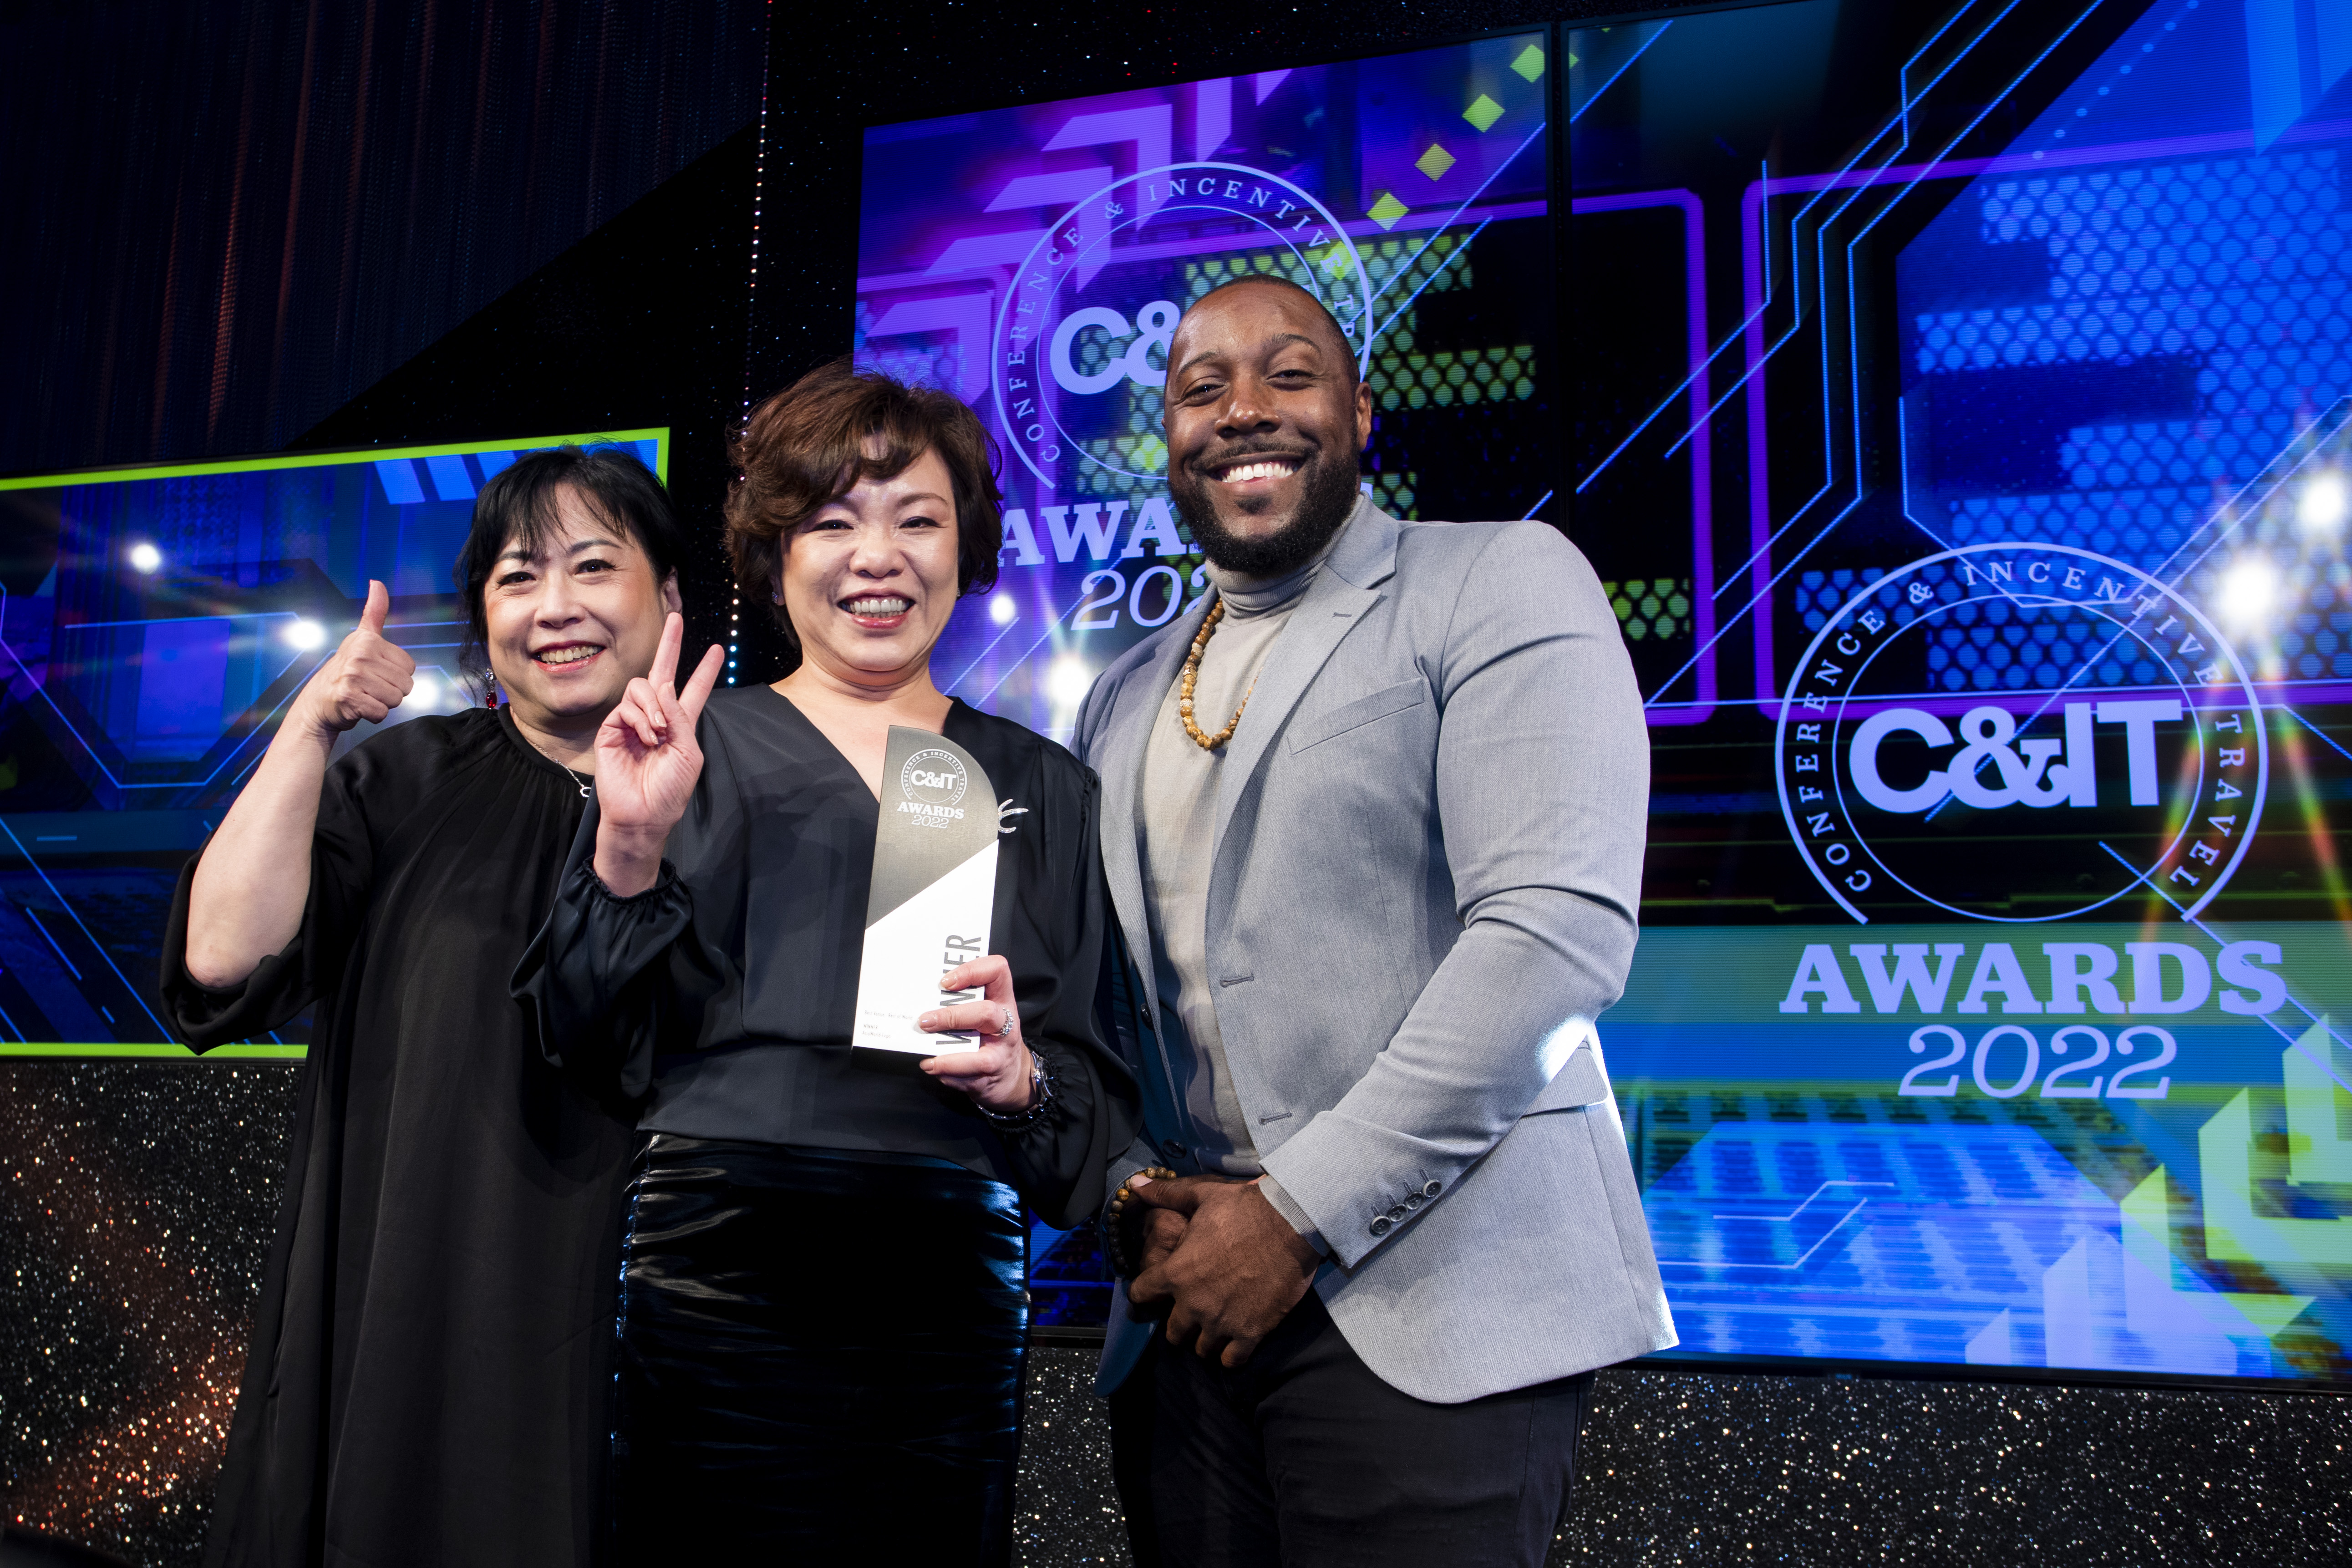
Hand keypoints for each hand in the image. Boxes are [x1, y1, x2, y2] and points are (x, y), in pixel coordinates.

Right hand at [295, 580, 412, 735]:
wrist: (318, 702)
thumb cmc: (345, 671)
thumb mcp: (361, 638)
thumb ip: (374, 612)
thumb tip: (377, 583)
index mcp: (368, 640)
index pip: (410, 667)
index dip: (396, 674)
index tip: (375, 672)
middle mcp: (360, 655)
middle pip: (406, 685)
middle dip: (391, 690)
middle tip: (369, 687)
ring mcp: (353, 676)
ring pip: (396, 699)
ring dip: (382, 703)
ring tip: (364, 695)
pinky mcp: (349, 698)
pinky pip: (381, 712)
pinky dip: (373, 715)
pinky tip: (358, 706)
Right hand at [592, 614, 723, 893]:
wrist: (643, 814)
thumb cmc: (670, 790)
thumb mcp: (688, 752)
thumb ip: (680, 717)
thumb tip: (664, 686)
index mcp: (680, 724)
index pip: (693, 690)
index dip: (704, 670)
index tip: (717, 650)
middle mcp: (656, 717)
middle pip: (661, 673)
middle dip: (669, 644)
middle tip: (676, 617)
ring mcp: (632, 721)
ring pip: (642, 687)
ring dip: (655, 705)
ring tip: (659, 732)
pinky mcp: (612, 728)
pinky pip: (627, 706)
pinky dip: (640, 718)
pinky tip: (646, 737)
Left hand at [918, 953, 1036, 1113]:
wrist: (1012, 1074)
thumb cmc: (989, 1035)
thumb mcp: (984, 1011)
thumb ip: (961, 1001)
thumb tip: (922, 998)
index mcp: (1002, 999)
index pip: (997, 971)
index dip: (971, 971)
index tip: (945, 982)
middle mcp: (1006, 1024)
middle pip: (986, 1013)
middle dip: (951, 1017)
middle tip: (924, 1021)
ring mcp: (1001, 1053)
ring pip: (981, 1058)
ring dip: (949, 1059)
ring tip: (928, 1060)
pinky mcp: (991, 1077)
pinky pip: (968, 1078)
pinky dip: (947, 1074)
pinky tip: (933, 1067)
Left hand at [1128, 1175, 1320, 1366]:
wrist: (1290, 1223)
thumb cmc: (1244, 1208)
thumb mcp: (1201, 1195)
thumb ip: (1166, 1195)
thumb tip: (1137, 1185)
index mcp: (1176, 1273)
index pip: (1142, 1294)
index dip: (1145, 1291)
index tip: (1152, 1290)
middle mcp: (1193, 1304)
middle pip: (1173, 1332)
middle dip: (1179, 1323)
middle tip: (1191, 1312)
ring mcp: (1222, 1322)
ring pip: (1201, 1349)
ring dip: (1205, 1339)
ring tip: (1214, 1327)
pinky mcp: (1251, 1332)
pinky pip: (1231, 1360)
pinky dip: (1231, 1355)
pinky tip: (1235, 1342)